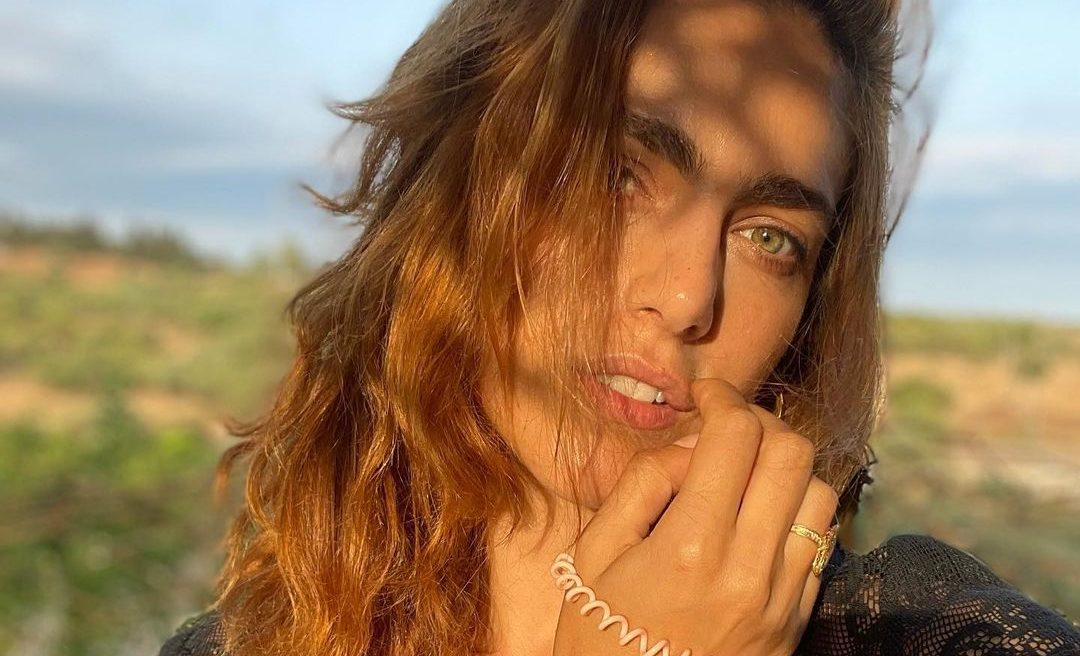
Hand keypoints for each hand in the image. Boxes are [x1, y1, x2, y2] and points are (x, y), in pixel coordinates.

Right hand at [551, 378, 838, 655]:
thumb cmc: (598, 635)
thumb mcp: (594, 554)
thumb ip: (640, 485)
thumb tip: (690, 445)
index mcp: (689, 547)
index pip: (735, 438)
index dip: (722, 397)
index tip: (705, 395)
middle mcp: (747, 569)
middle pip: (793, 454)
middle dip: (761, 421)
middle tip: (729, 426)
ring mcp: (781, 598)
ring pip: (821, 494)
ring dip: (787, 467)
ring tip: (749, 470)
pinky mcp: (796, 620)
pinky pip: (823, 544)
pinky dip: (799, 511)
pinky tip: (763, 513)